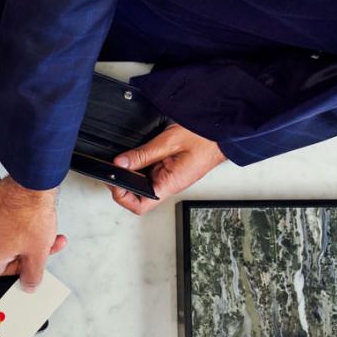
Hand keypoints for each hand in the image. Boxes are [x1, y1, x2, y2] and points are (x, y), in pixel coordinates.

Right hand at [0, 177, 66, 291]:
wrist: (31, 184)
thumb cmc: (31, 215)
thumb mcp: (38, 255)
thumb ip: (32, 276)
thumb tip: (29, 285)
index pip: (0, 271)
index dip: (20, 269)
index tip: (31, 262)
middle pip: (4, 252)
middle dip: (27, 249)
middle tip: (42, 244)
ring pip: (4, 233)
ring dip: (23, 233)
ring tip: (39, 227)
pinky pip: (2, 216)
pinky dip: (15, 218)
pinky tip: (29, 215)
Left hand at [110, 123, 226, 214]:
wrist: (223, 131)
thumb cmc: (206, 137)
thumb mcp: (169, 142)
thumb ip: (143, 154)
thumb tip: (120, 163)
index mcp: (170, 184)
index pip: (140, 205)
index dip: (122, 196)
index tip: (113, 180)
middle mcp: (169, 185)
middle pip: (137, 196)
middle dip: (122, 184)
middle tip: (113, 168)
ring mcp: (169, 177)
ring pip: (142, 183)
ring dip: (131, 174)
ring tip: (122, 160)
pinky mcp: (169, 169)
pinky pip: (150, 172)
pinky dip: (139, 165)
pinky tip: (135, 156)